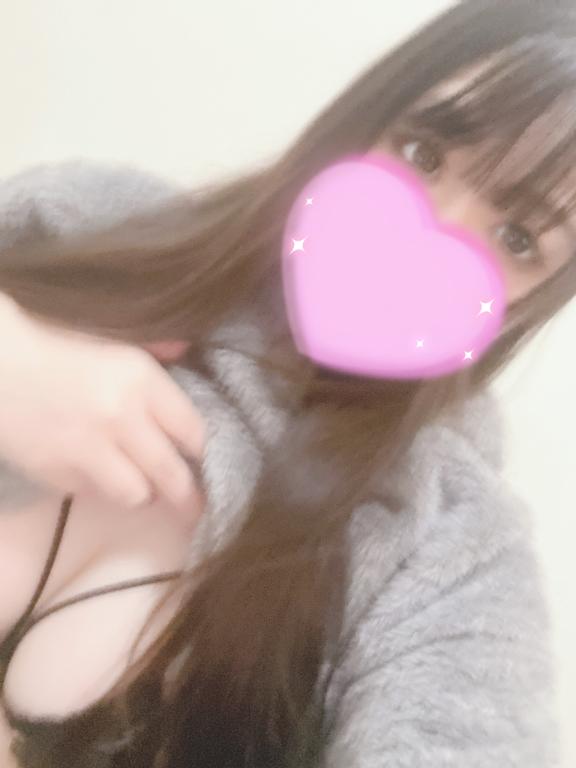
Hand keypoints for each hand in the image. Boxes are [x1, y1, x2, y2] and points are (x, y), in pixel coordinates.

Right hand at [0, 293, 204, 517]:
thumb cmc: (53, 343)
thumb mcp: (109, 336)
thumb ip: (153, 347)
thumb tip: (186, 347)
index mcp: (140, 378)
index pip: (192, 431)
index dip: (200, 451)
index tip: (201, 460)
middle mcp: (121, 417)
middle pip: (171, 474)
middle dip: (187, 496)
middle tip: (194, 508)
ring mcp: (87, 448)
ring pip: (136, 495)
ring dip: (141, 493)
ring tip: (140, 486)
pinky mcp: (56, 471)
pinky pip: (92, 494)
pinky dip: (96, 487)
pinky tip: (91, 471)